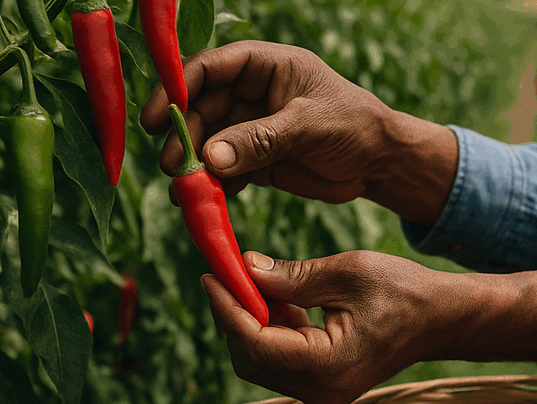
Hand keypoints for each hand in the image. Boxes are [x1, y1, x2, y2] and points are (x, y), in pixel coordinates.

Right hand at [140, 40, 457, 224]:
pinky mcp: (256, 161)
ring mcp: (251, 128)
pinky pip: (225, 170)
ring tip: (183, 191)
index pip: (210, 67)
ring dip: (194, 165)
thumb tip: (210, 157)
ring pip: (208, 141)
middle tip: (173, 166)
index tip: (156, 119)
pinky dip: (213, 186)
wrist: (381, 163)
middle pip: (201, 107)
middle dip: (184, 135)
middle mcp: (252, 93)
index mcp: (266, 65)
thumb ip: (261, 139)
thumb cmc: (355, 125)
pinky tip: (202, 204)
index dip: (178, 88)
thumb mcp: (310, 126)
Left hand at [203, 250, 536, 403]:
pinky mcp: (324, 387)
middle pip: (249, 358)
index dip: (225, 307)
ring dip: (251, 323)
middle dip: (233, 315)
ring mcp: (322, 394)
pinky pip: (280, 363)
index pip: (254, 341)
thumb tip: (242, 268)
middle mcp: (321, 391)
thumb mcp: (347, 271)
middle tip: (227, 273)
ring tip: (258, 283)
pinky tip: (282, 303)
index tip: (210, 273)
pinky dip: (270, 332)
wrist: (443, 319)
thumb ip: (291, 277)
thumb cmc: (404, 290)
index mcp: (328, 364)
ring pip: (260, 362)